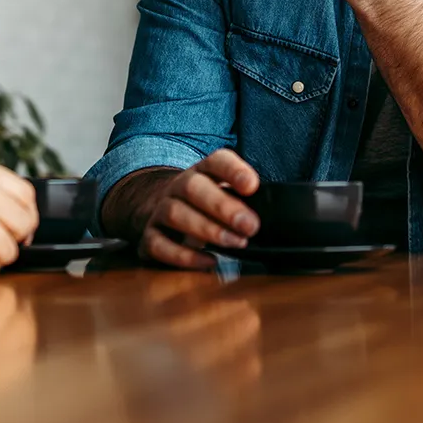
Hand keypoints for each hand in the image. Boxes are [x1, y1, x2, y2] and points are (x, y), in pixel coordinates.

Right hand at [130, 149, 261, 269]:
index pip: (216, 161)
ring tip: (236, 243)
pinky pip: (160, 245)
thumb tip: (273, 213)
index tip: (252, 186)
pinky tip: (209, 261)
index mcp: (202, 171)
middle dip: (223, 207)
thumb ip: (243, 199)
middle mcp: (179, 186)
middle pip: (193, 187)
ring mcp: (160, 210)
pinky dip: (184, 256)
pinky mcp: (149, 236)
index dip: (233, 171)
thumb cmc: (202, 202)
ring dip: (208, 230)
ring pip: (176, 214)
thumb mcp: (221, 192)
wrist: (155, 205)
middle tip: (250, 225)